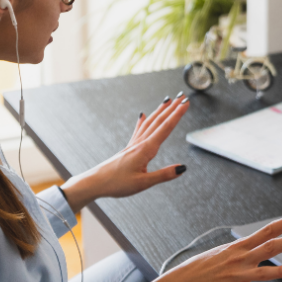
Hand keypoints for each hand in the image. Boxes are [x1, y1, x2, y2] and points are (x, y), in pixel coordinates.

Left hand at [60, 94, 189, 211]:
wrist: (95, 182)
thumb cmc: (116, 183)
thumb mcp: (143, 183)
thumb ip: (164, 175)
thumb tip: (182, 168)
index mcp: (145, 150)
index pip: (165, 128)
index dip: (177, 115)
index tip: (186, 104)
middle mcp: (140, 143)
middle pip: (159, 121)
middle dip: (172, 108)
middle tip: (183, 97)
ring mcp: (133, 144)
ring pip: (150, 123)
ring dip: (160, 111)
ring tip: (168, 101)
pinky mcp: (128, 148)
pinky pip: (138, 130)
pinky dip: (142, 121)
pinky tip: (142, 115)